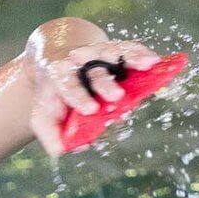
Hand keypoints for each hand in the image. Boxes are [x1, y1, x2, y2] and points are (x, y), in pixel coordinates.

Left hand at [29, 40, 161, 156]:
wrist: (51, 59)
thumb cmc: (51, 94)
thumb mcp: (42, 116)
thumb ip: (52, 135)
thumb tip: (71, 149)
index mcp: (58, 77)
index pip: (67, 86)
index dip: (79, 97)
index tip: (91, 110)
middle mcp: (77, 61)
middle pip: (93, 72)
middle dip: (105, 84)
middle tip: (117, 96)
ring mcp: (95, 52)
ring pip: (113, 52)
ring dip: (131, 58)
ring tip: (148, 64)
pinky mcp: (111, 48)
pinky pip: (127, 48)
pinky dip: (141, 53)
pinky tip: (155, 61)